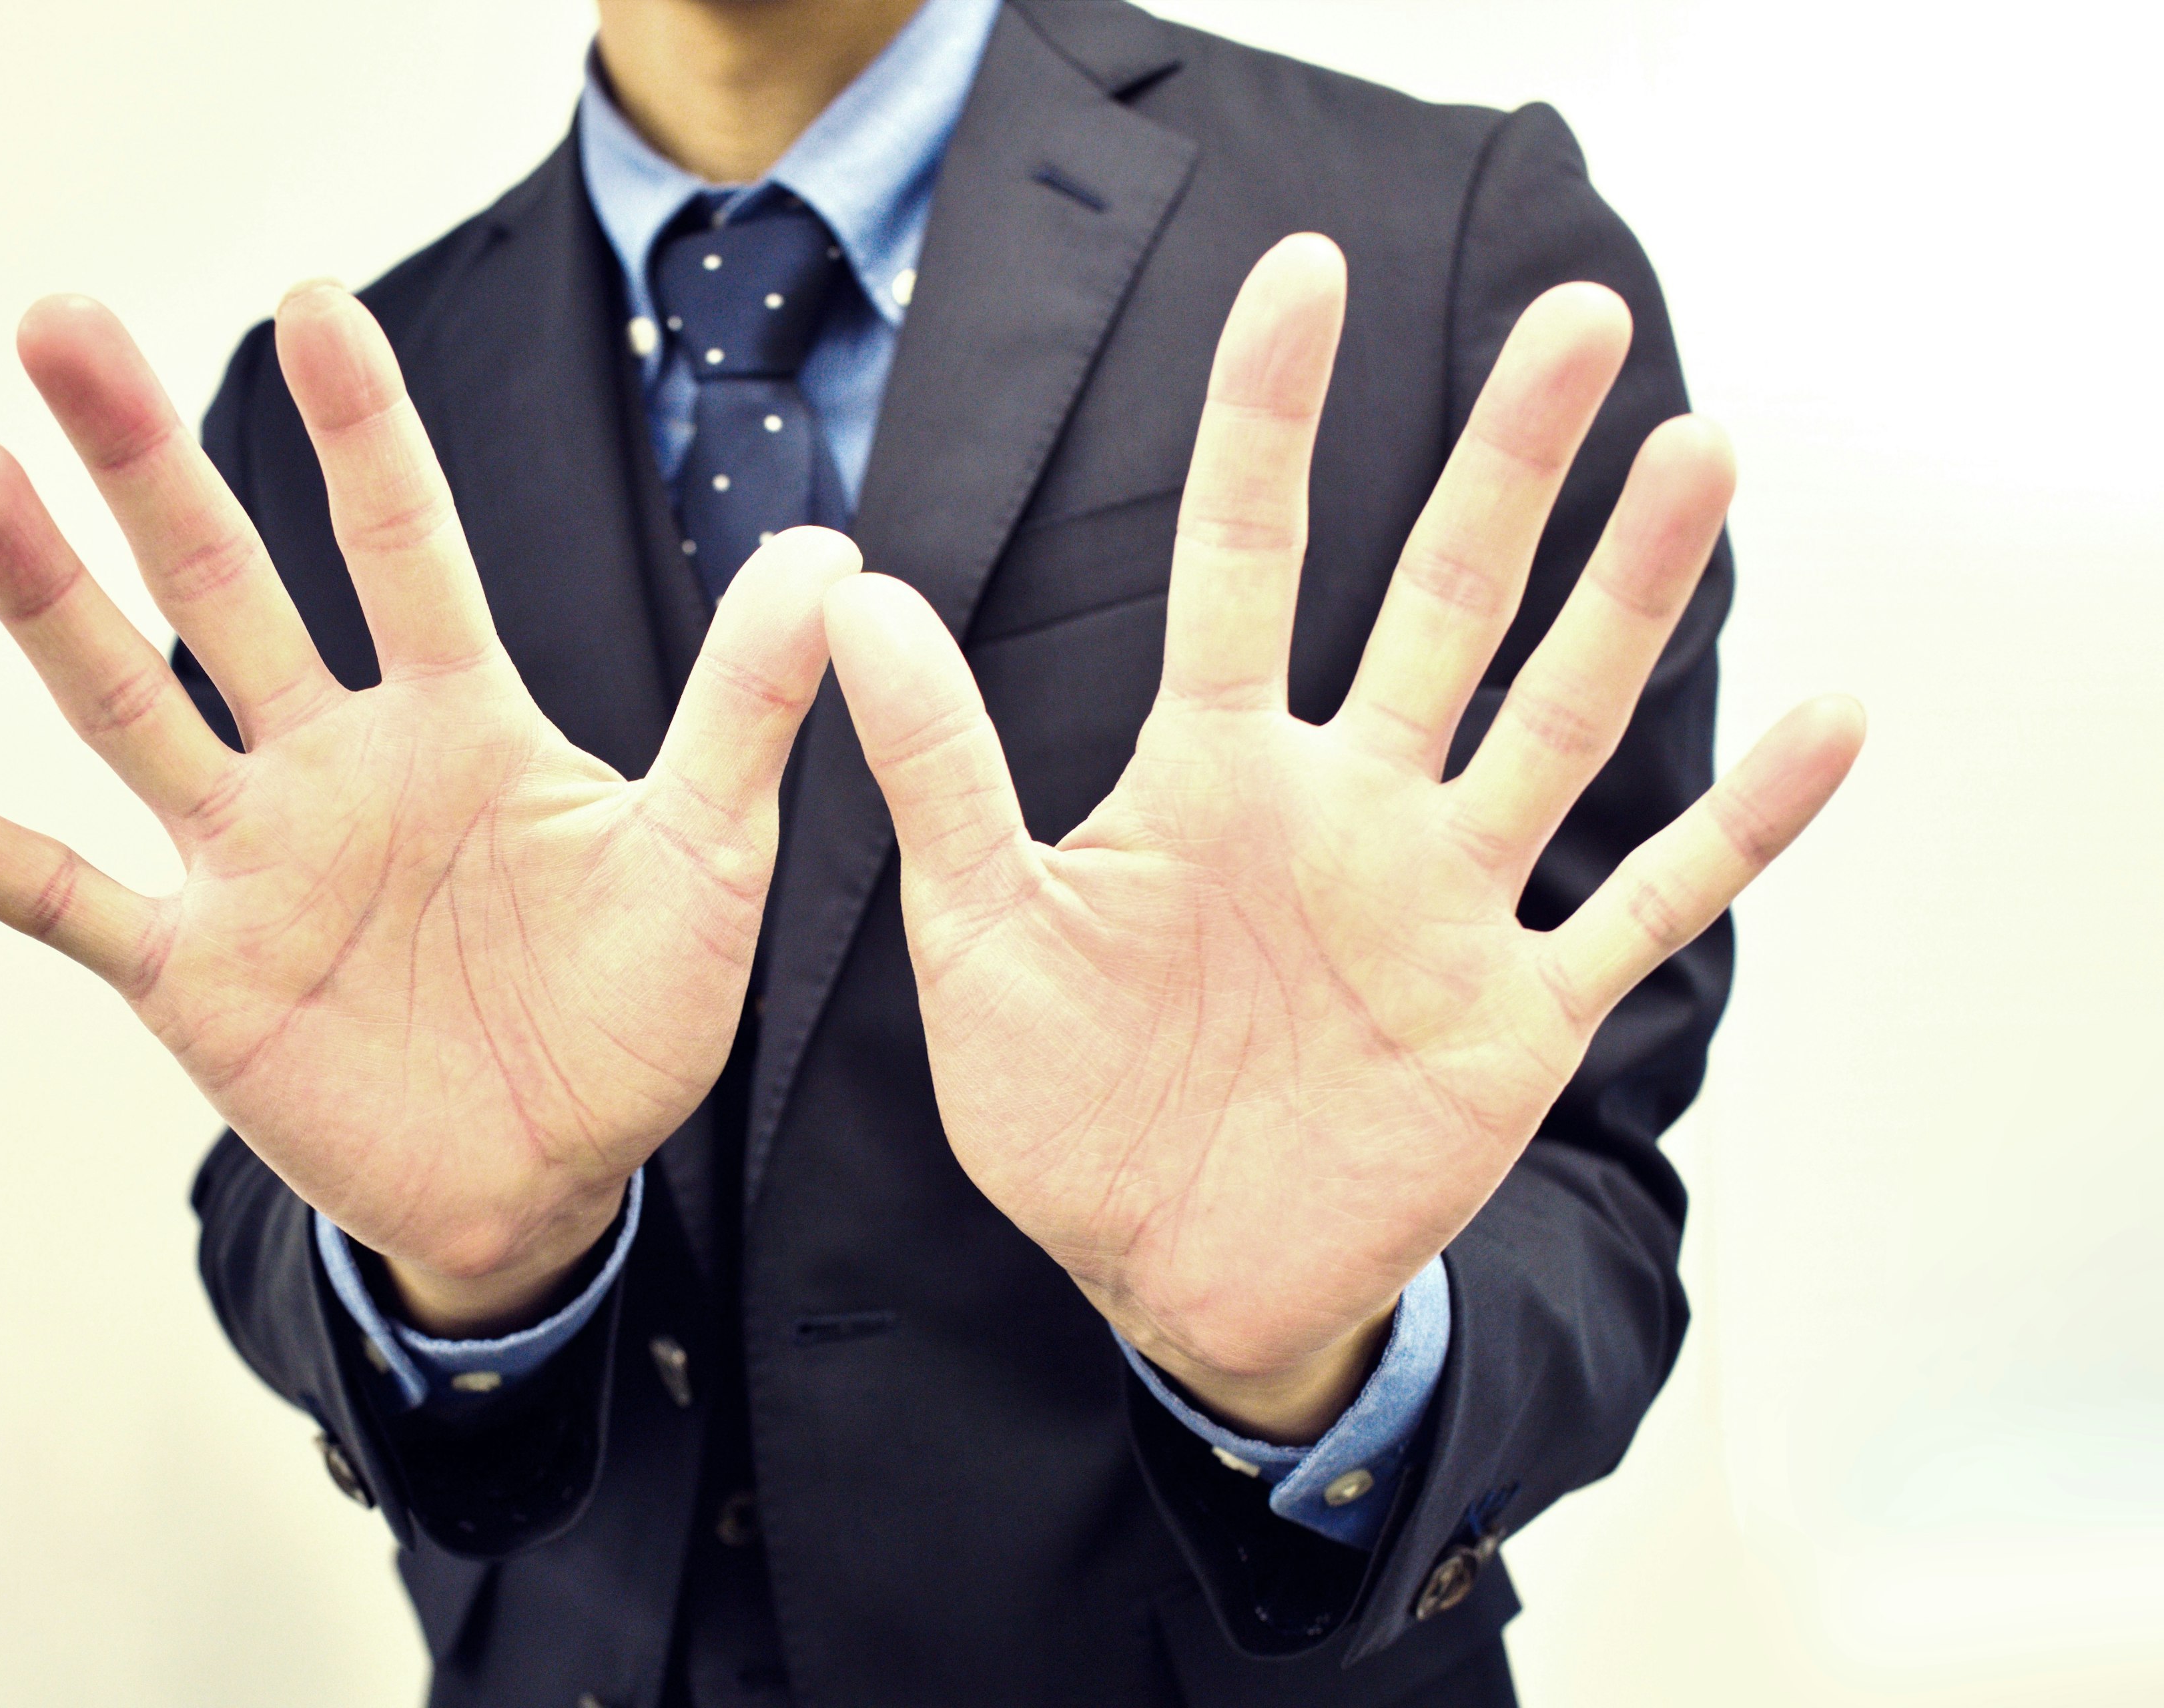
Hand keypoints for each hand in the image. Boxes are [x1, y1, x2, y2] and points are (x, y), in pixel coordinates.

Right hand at [0, 283, 855, 1332]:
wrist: (554, 1178)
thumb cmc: (631, 1015)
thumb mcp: (705, 855)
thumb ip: (745, 708)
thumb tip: (836, 558)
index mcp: (459, 722)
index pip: (403, 545)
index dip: (360, 431)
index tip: (311, 302)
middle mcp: (336, 765)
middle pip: (229, 589)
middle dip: (151, 464)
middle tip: (64, 326)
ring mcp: (251, 861)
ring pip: (128, 705)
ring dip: (43, 599)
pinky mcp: (192, 972)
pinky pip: (55, 894)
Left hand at [823, 236, 1862, 1440]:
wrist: (1165, 1274)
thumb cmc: (1064, 1105)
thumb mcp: (978, 930)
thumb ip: (936, 766)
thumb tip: (848, 594)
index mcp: (1209, 776)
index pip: (1244, 562)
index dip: (1266, 421)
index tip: (1303, 277)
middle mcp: (1345, 809)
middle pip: (1439, 605)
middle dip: (1503, 466)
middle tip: (1571, 318)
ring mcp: (1442, 903)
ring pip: (1555, 721)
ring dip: (1629, 596)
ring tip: (1697, 455)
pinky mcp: (1517, 1014)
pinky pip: (1646, 903)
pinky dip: (1738, 826)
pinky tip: (1831, 722)